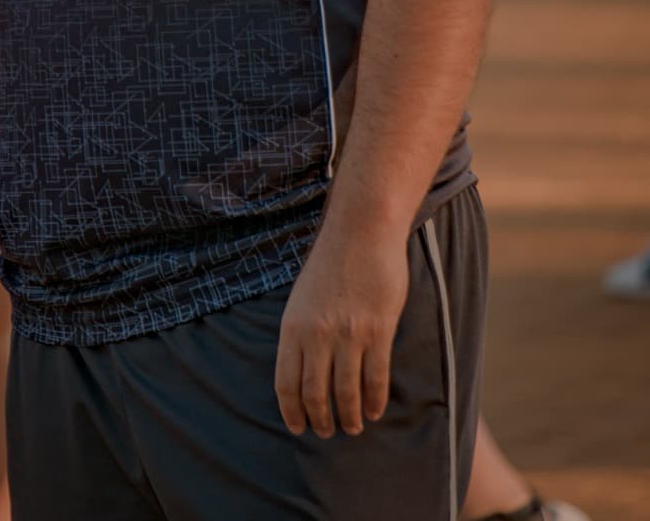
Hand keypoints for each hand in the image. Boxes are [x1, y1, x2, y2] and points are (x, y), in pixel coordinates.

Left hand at [275, 225, 408, 438]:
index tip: (298, 427)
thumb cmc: (332, 261)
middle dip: (320, 420)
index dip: (292, 412)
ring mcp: (348, 334)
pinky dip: (375, 401)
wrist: (361, 230)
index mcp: (292, 326)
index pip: (286, 383)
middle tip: (327, 432)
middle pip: (315, 394)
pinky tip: (375, 411)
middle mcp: (317, 334)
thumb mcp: (302, 296)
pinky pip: (375, 378)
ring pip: (346, 392)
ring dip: (350, 417)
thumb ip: (302, 331)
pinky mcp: (378, 331)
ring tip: (353, 427)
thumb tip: (305, 369)